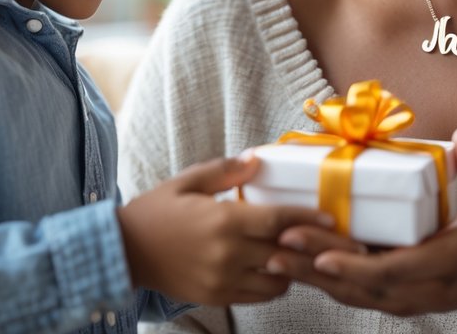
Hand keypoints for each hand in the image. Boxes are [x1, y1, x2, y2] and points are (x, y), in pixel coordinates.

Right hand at [118, 154, 334, 305]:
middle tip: (332, 242)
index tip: (330, 218)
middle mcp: (227, 254)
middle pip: (285, 252)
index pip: (279, 220)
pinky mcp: (217, 297)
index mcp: (223, 220)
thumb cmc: (156, 211)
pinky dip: (274, 284)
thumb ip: (225, 170)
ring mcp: (223, 280)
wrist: (123, 252)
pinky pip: (259, 296)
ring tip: (302, 254)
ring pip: (277, 280)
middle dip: (311, 247)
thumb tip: (257, 159)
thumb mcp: (188, 181)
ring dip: (293, 268)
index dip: (308, 219)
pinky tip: (276, 268)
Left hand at [268, 127, 456, 332]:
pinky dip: (334, 283)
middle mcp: (433, 285)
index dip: (359, 266)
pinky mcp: (412, 298)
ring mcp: (421, 297)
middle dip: (321, 271)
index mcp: (456, 259)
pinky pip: (368, 295)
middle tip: (278, 247)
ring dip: (317, 281)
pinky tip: (303, 268)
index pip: (401, 269)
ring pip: (362, 296)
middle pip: (368, 286)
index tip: (325, 256)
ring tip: (275, 260)